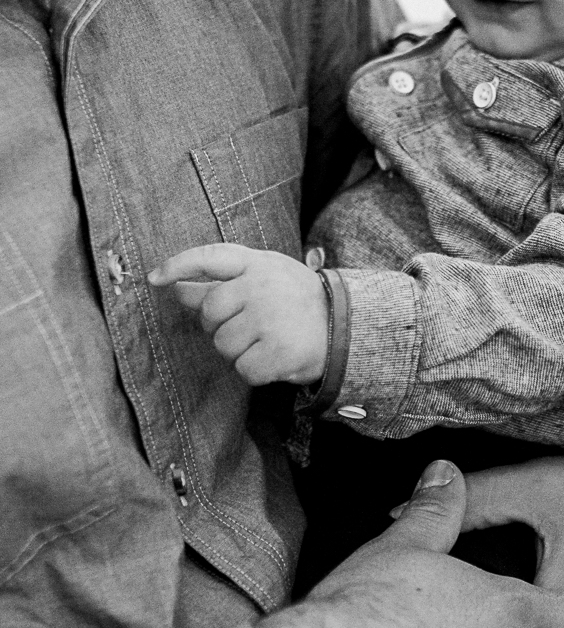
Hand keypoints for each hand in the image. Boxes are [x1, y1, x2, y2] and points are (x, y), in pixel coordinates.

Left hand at [148, 244, 327, 384]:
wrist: (345, 328)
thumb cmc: (296, 301)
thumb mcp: (264, 278)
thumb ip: (221, 282)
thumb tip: (174, 288)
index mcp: (258, 263)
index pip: (209, 257)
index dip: (178, 265)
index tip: (154, 279)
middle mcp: (262, 286)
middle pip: (209, 313)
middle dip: (221, 326)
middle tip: (251, 326)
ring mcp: (269, 319)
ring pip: (223, 344)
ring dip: (239, 350)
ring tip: (267, 340)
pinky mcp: (277, 351)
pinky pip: (243, 368)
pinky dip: (255, 370)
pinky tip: (275, 357)